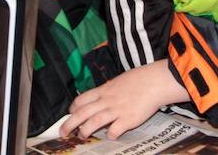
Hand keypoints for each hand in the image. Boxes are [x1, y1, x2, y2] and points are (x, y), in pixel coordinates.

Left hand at [59, 61, 188, 139]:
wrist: (154, 81)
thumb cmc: (138, 80)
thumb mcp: (118, 82)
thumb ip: (108, 91)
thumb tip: (101, 98)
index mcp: (104, 90)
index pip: (81, 100)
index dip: (73, 108)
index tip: (70, 114)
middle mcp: (107, 100)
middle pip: (82, 112)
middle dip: (69, 124)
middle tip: (62, 132)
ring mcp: (116, 110)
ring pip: (94, 121)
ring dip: (85, 130)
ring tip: (81, 136)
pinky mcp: (128, 119)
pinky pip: (115, 130)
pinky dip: (111, 134)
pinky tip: (111, 137)